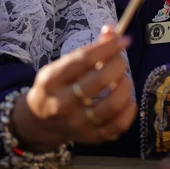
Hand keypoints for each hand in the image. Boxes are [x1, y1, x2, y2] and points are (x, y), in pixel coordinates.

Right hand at [12, 28, 135, 149]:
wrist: (40, 123)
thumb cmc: (56, 87)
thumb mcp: (62, 66)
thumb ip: (87, 51)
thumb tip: (113, 31)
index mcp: (52, 81)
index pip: (83, 60)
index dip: (107, 48)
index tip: (123, 40)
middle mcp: (62, 103)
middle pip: (99, 81)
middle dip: (118, 65)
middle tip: (121, 61)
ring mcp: (77, 123)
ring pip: (111, 105)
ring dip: (125, 87)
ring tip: (124, 80)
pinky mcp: (91, 137)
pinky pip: (118, 125)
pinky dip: (129, 109)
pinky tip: (127, 99)